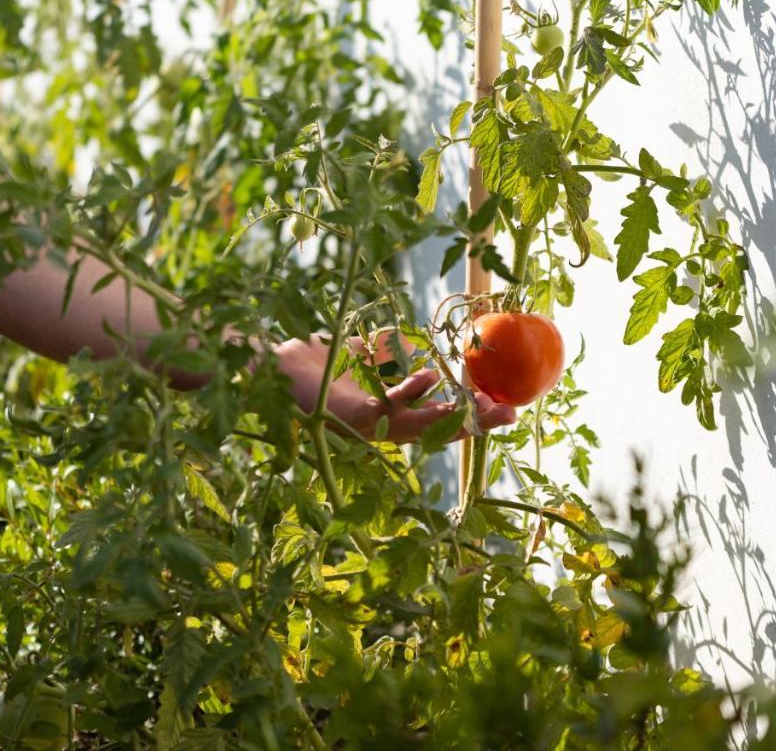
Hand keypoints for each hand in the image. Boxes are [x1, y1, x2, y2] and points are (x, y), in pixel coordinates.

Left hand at [274, 332, 516, 442]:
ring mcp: (363, 425)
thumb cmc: (309, 362)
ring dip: (451, 418)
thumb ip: (384, 352)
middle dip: (473, 423)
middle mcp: (377, 426)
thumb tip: (416, 344)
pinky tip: (429, 377)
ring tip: (484, 407)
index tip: (502, 404)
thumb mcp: (356, 352)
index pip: (434, 418)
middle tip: (510, 414)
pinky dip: (408, 396)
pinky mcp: (346, 416)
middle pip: (434, 430)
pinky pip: (384, 409)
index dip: (468, 414)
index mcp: (384, 413)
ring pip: (417, 427)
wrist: (265, 366)